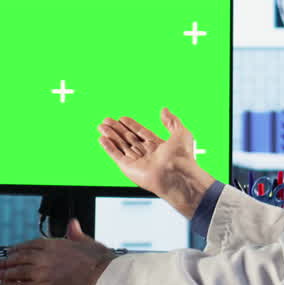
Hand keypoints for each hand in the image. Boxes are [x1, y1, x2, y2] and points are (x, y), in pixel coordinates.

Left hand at [0, 219, 116, 284]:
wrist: (102, 277)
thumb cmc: (97, 261)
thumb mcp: (86, 241)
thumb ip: (75, 233)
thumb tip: (73, 224)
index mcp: (51, 244)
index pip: (27, 245)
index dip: (16, 249)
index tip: (10, 252)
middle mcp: (42, 257)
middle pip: (18, 258)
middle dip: (7, 261)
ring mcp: (40, 273)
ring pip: (16, 272)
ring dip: (5, 273)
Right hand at [98, 108, 213, 218]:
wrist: (178, 175)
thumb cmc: (183, 157)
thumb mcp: (181, 132)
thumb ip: (171, 120)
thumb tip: (164, 109)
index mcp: (158, 146)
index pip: (141, 133)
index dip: (131, 125)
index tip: (122, 118)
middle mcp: (146, 154)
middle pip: (128, 138)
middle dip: (117, 129)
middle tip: (106, 120)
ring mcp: (137, 162)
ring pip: (121, 145)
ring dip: (110, 135)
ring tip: (101, 126)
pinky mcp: (129, 169)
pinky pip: (116, 156)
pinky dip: (108, 147)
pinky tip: (102, 138)